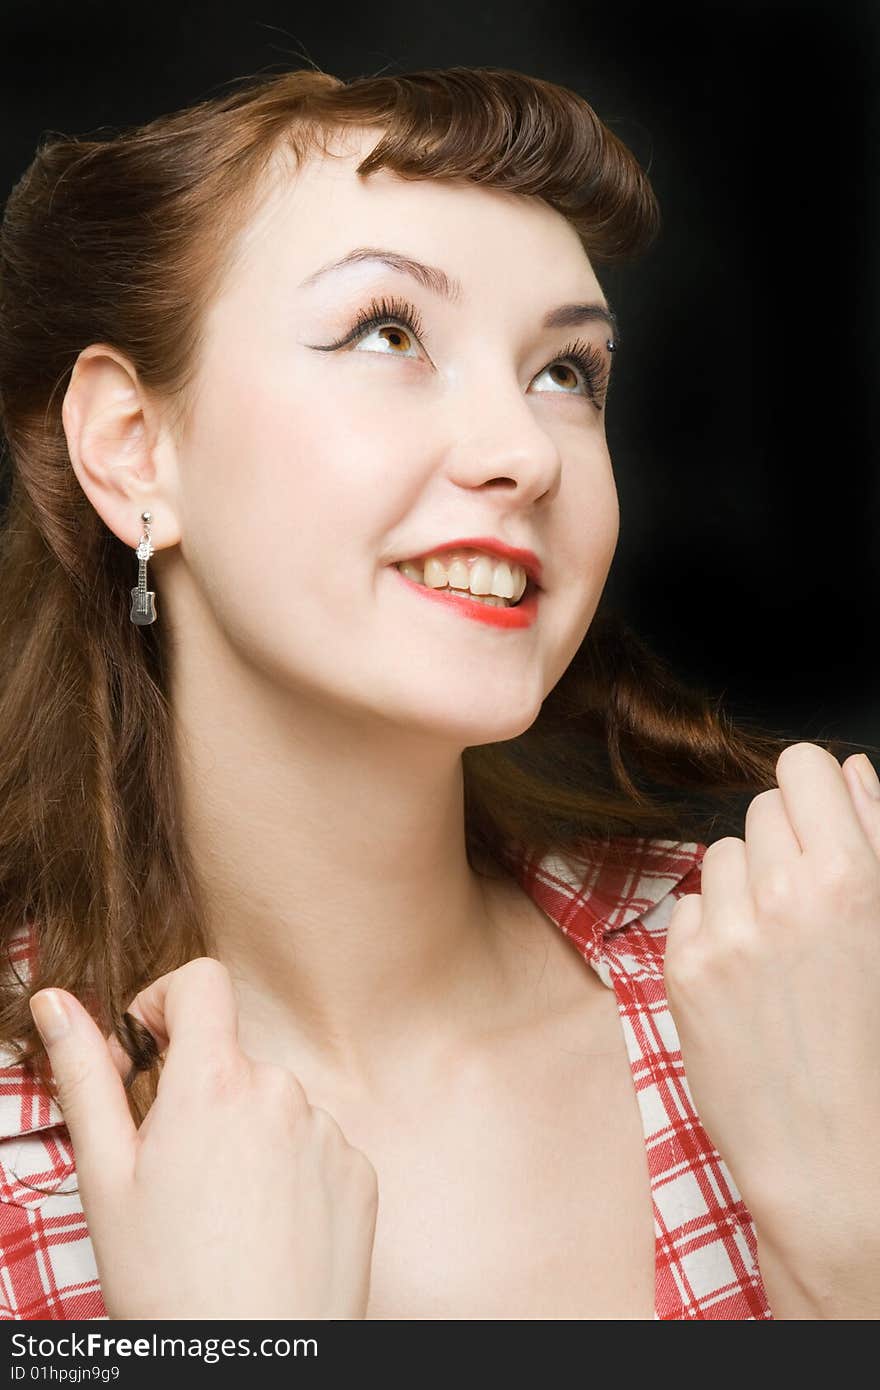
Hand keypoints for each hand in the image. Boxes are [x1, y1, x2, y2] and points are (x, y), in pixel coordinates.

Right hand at [28, 958, 378, 1319]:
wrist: (249, 1368)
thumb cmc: (166, 1280)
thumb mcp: (106, 1177)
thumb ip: (85, 1074)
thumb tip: (55, 1001)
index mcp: (215, 1082)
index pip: (203, 981)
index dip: (167, 1001)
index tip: (149, 1050)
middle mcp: (282, 1091)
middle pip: (233, 1058)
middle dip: (199, 1095)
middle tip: (174, 1172)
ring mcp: (328, 1131)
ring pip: (273, 1105)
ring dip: (245, 1136)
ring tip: (221, 1214)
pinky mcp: (359, 1171)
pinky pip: (315, 1144)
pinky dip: (288, 1171)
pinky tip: (265, 1228)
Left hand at [663, 743, 879, 1260]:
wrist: (835, 1159)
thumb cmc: (876, 1047)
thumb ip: (875, 839)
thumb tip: (849, 771)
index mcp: (854, 878)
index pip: (804, 764)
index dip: (815, 790)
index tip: (821, 822)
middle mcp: (785, 894)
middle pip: (761, 805)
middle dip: (784, 842)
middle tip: (808, 906)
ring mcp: (728, 931)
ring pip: (721, 852)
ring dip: (745, 883)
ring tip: (779, 948)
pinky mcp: (685, 968)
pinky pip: (689, 904)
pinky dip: (712, 928)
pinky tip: (746, 978)